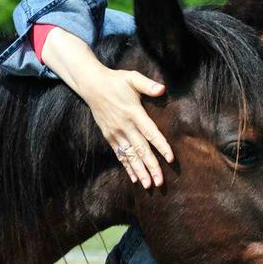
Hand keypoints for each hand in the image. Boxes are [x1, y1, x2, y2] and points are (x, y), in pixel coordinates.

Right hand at [41, 27, 173, 187]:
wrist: (92, 86)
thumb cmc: (116, 81)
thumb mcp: (132, 78)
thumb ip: (148, 85)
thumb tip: (162, 89)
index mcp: (133, 113)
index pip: (150, 132)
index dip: (161, 146)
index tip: (170, 158)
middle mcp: (124, 126)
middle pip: (141, 149)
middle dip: (151, 167)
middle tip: (160, 182)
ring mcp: (116, 133)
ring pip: (130, 156)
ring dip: (140, 171)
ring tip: (148, 185)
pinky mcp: (109, 137)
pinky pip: (120, 155)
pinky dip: (127, 167)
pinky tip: (135, 179)